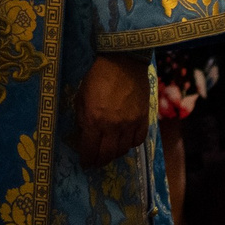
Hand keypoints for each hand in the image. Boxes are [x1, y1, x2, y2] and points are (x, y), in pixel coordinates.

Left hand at [74, 52, 150, 167]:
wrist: (123, 61)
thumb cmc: (97, 77)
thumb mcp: (81, 97)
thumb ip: (82, 118)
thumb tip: (84, 135)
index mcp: (93, 120)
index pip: (89, 150)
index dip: (86, 160)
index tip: (85, 163)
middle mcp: (112, 127)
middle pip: (107, 155)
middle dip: (99, 162)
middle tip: (96, 162)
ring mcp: (129, 124)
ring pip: (123, 151)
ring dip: (114, 154)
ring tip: (109, 152)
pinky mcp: (143, 119)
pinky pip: (138, 140)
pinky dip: (130, 144)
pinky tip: (125, 141)